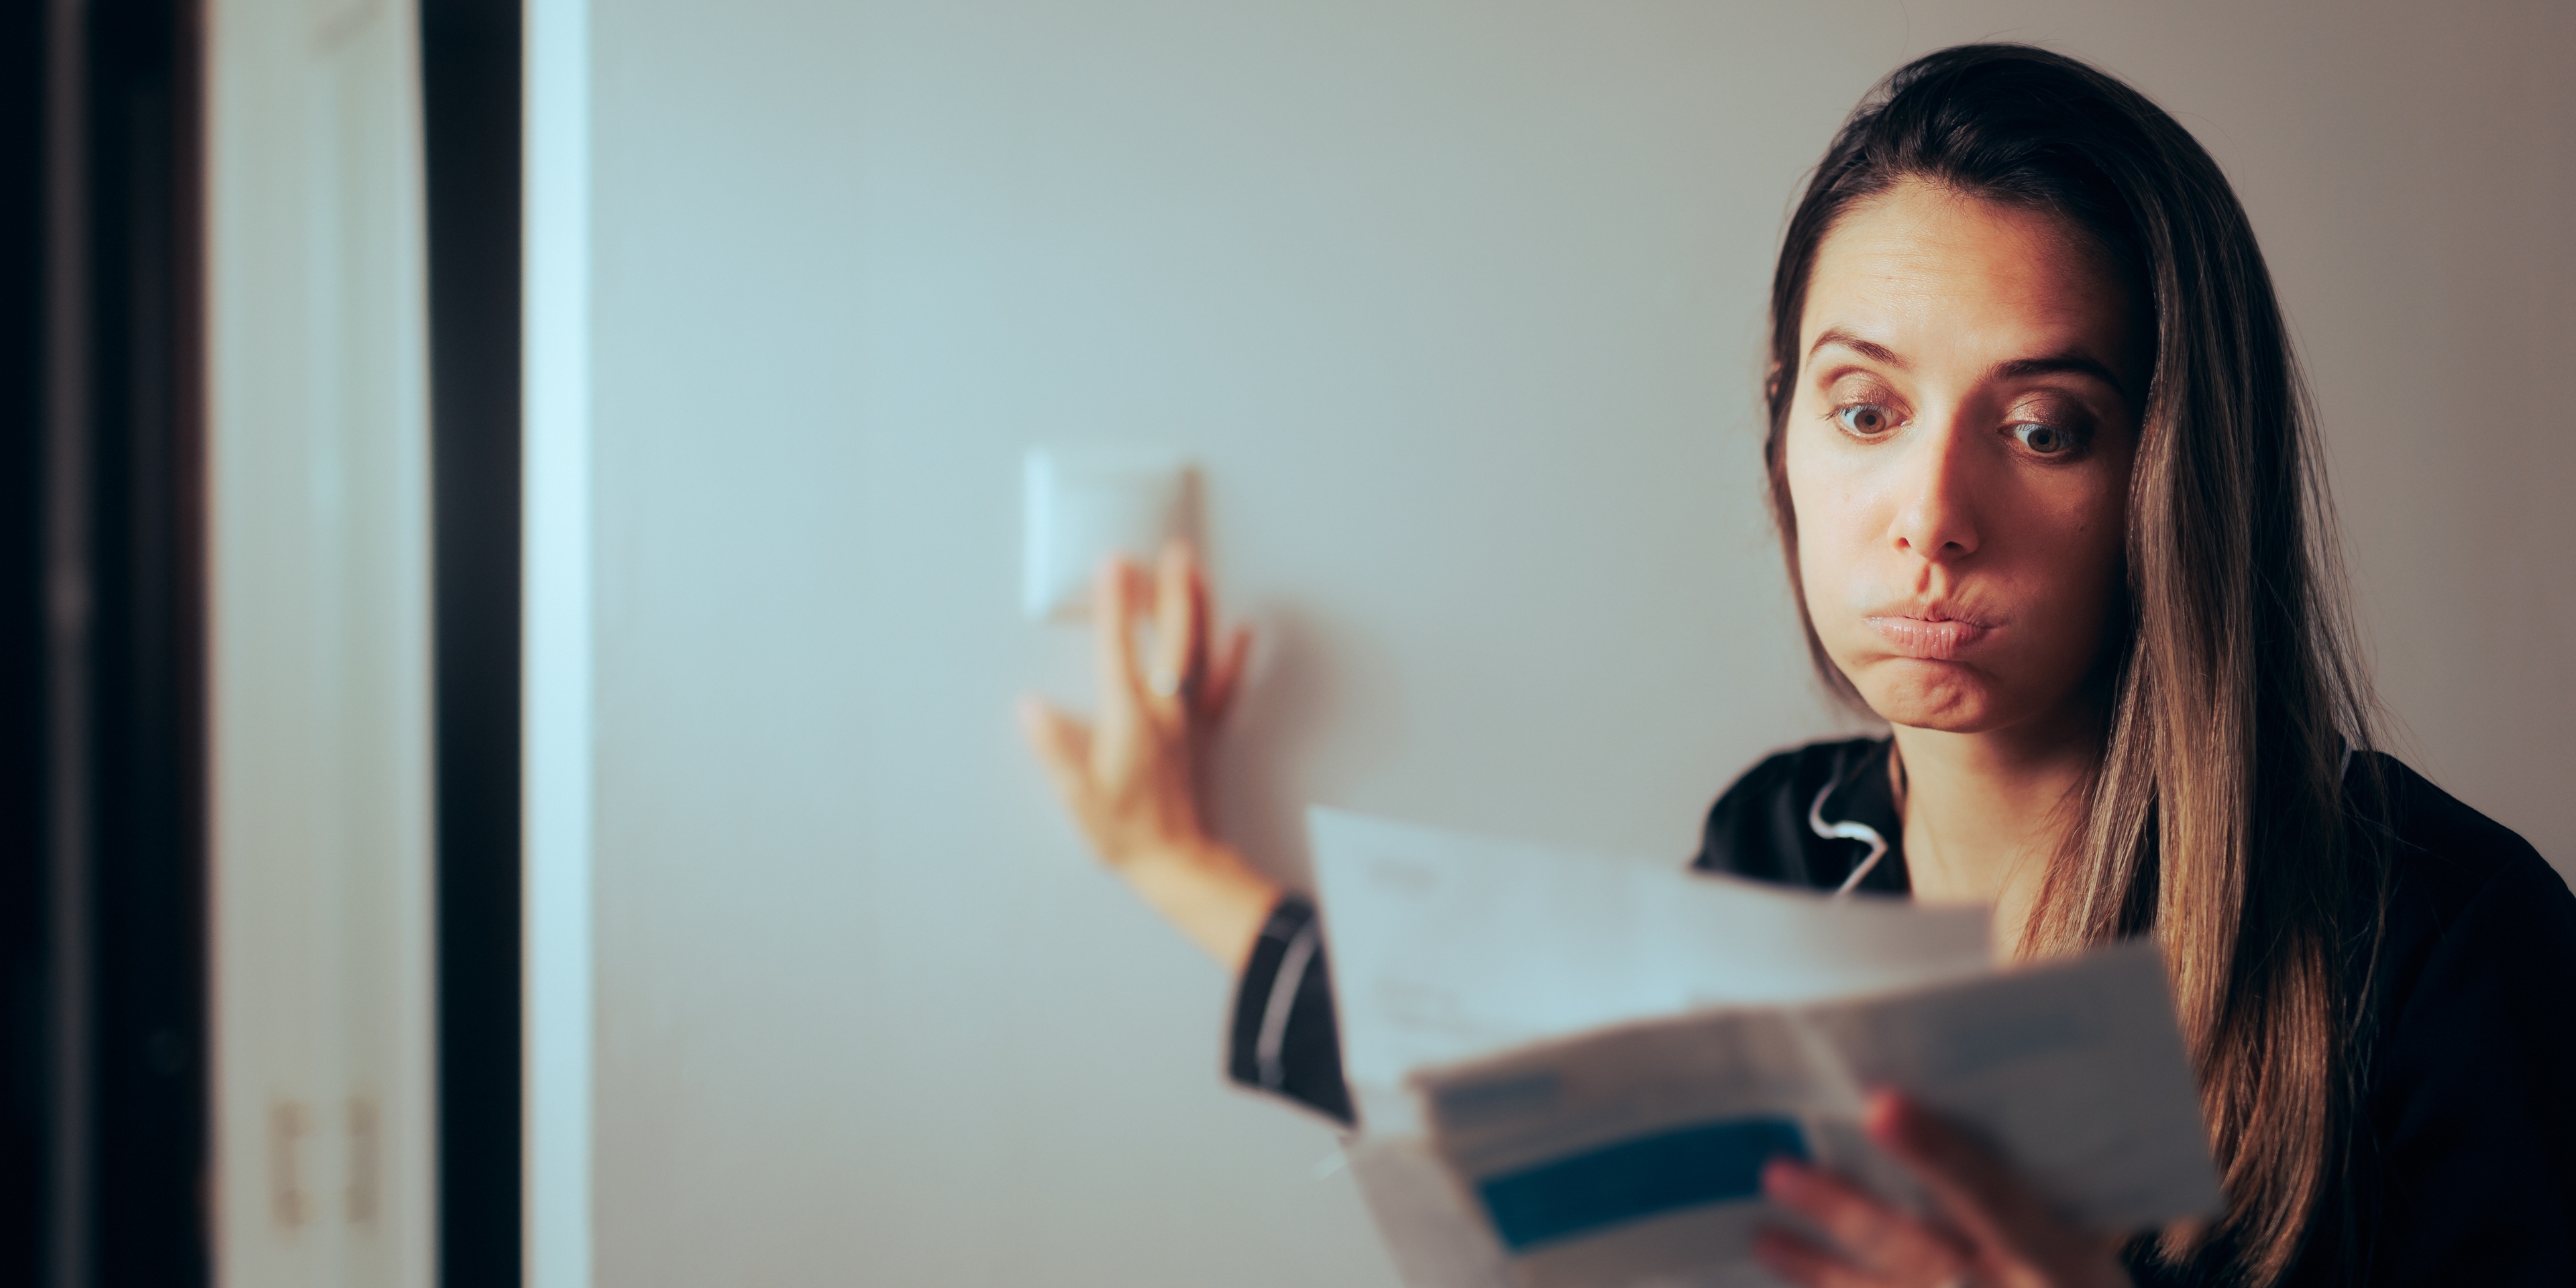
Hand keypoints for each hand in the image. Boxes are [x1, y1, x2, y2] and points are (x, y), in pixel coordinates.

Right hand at [1019, 542, 1277, 965]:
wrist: (1180, 866)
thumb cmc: (1127, 835)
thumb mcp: (1078, 798)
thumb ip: (1054, 751)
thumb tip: (1031, 708)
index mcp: (1128, 722)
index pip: (1118, 650)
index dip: (1115, 604)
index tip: (1114, 562)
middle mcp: (1164, 712)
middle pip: (1171, 638)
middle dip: (1169, 590)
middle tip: (1172, 549)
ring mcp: (1190, 721)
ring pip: (1199, 652)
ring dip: (1198, 608)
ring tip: (1197, 570)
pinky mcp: (1206, 735)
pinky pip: (1224, 686)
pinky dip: (1234, 655)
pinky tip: (1241, 628)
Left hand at [1756, 1091, 2132, 1287]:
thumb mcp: (2077, 1244)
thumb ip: (2013, 1193)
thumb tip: (1916, 1115)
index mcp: (2050, 1256)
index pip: (1988, 1192)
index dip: (1934, 1150)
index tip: (1880, 1106)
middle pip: (1912, 1248)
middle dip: (1841, 1211)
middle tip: (1778, 1172)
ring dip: (1818, 1268)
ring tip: (1764, 1238)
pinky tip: (1792, 1279)